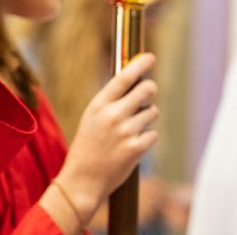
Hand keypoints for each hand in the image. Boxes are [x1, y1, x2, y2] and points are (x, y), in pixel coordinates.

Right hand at [54, 53, 158, 223]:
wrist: (83, 178)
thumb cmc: (88, 145)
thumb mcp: (91, 117)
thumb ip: (110, 101)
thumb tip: (135, 82)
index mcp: (98, 105)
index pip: (123, 77)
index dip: (139, 64)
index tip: (150, 57)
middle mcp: (113, 115)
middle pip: (146, 90)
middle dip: (150, 90)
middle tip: (147, 92)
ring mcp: (126, 132)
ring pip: (152, 112)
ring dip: (146, 118)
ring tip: (130, 129)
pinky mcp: (137, 148)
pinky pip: (153, 133)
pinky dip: (146, 138)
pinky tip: (132, 145)